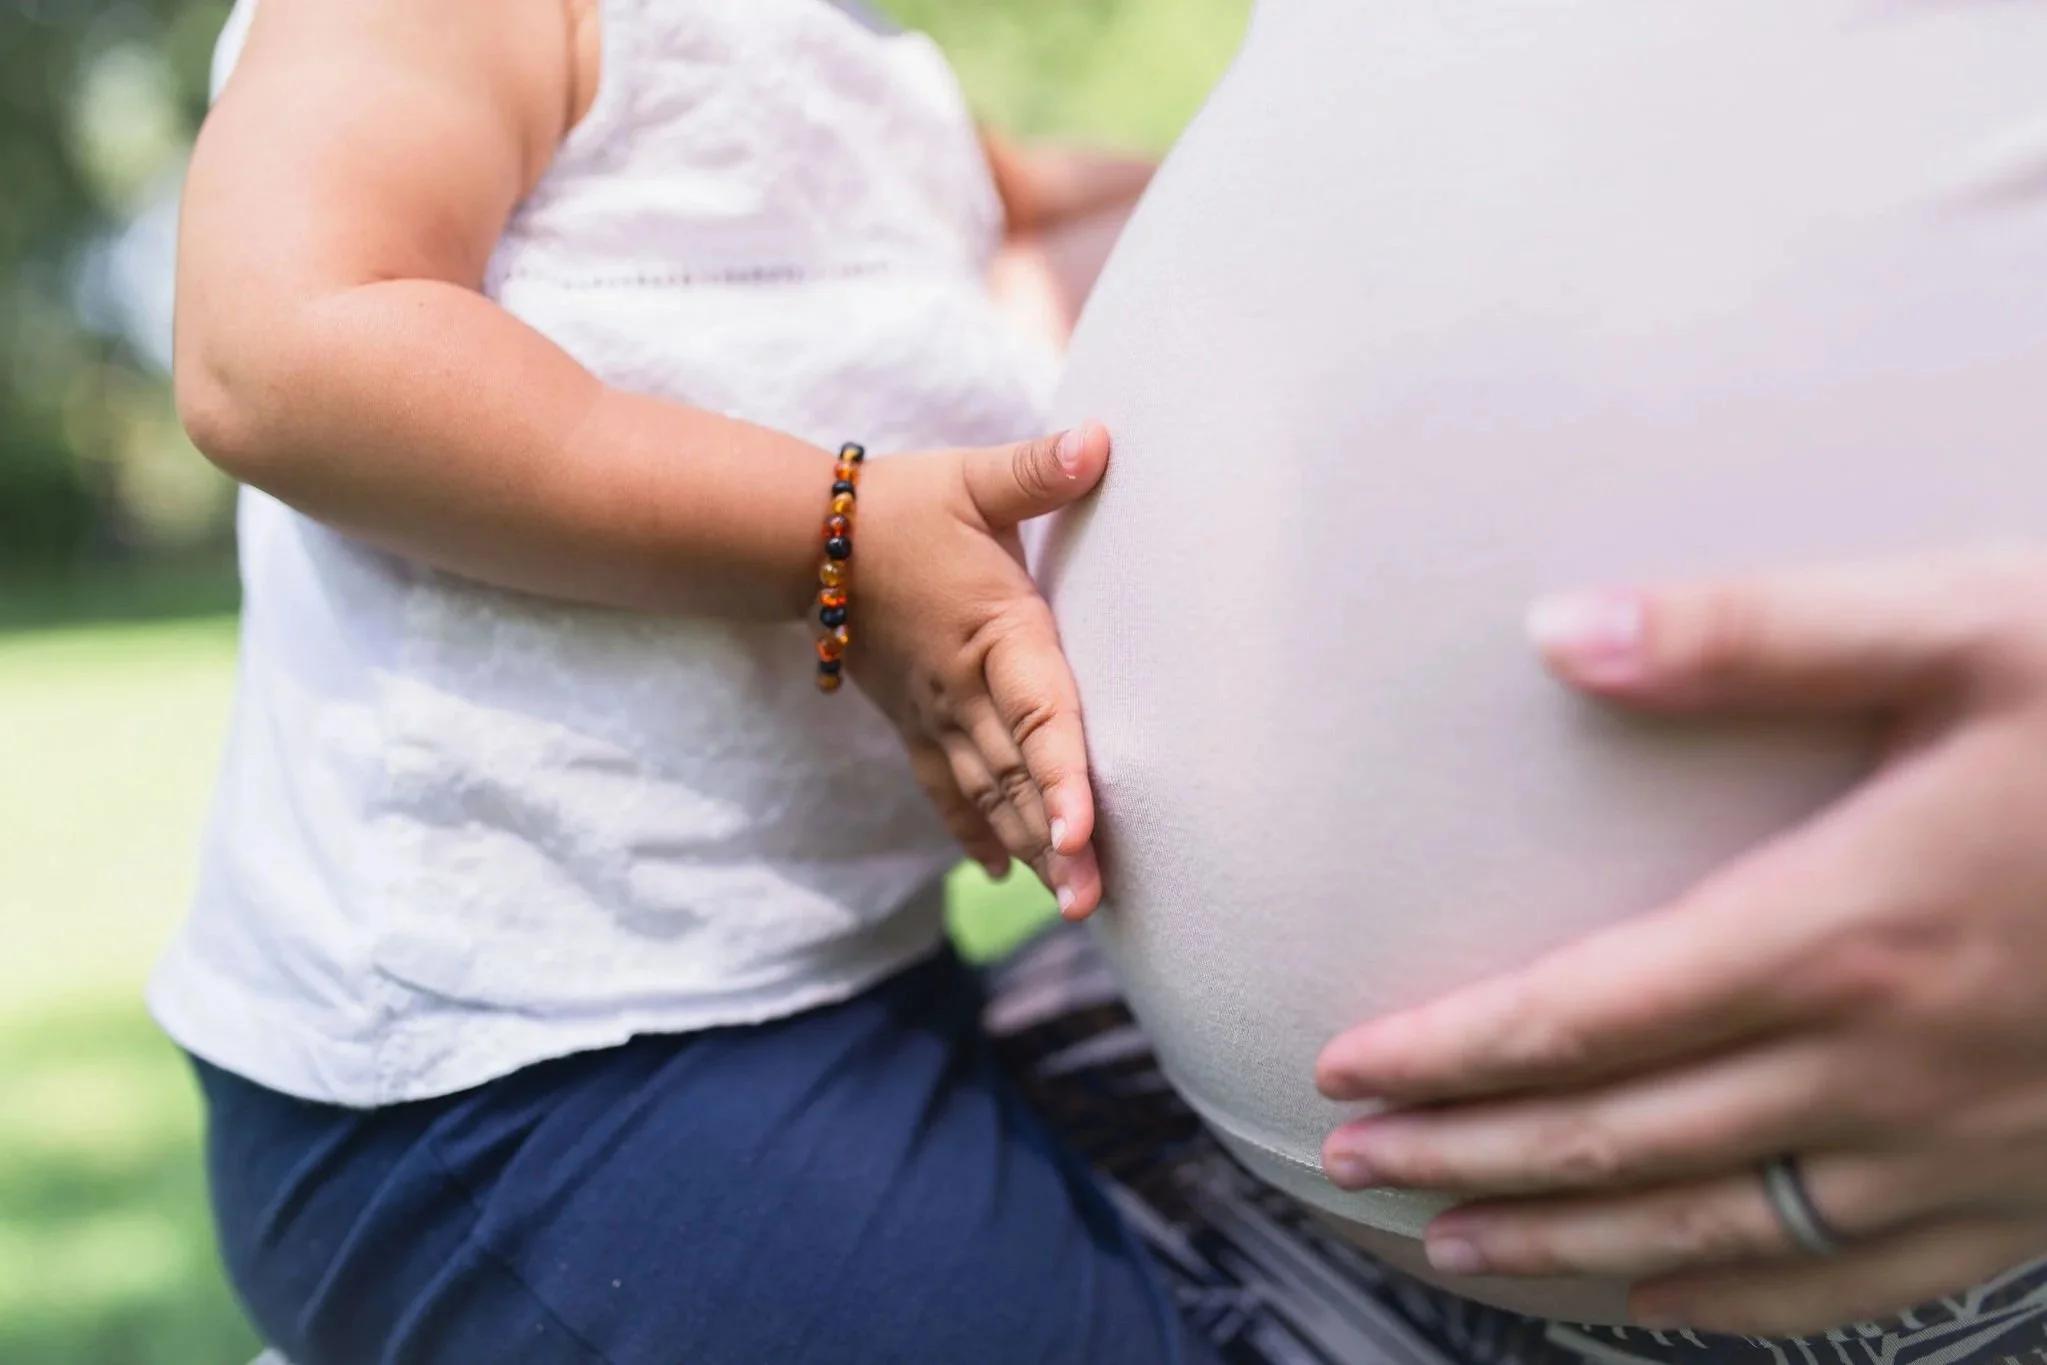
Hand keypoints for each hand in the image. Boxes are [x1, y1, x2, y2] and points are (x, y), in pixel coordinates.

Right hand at [853, 423, 1110, 918]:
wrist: (805, 539)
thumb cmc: (902, 507)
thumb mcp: (971, 480)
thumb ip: (1037, 469)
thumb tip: (1102, 441)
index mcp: (994, 635)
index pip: (1038, 712)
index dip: (1062, 773)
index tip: (1083, 830)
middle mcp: (965, 690)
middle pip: (1018, 776)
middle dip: (1055, 842)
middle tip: (1093, 900)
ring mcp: (936, 715)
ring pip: (991, 795)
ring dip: (1030, 849)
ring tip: (1071, 903)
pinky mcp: (915, 723)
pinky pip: (949, 790)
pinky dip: (976, 832)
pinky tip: (1003, 874)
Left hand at [1314, 546, 2046, 1335]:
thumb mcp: (1968, 628)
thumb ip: (1750, 632)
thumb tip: (1556, 625)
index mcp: (1845, 927)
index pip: (1586, 1015)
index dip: (1453, 1051)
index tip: (1345, 1066)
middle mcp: (1886, 1064)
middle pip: (1623, 1139)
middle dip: (1469, 1156)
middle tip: (1350, 1165)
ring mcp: (1965, 1151)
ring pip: (1718, 1230)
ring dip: (1567, 1246)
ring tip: (1449, 1246)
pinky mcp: (2034, 1193)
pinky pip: (1855, 1279)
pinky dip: (1733, 1302)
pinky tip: (1661, 1303)